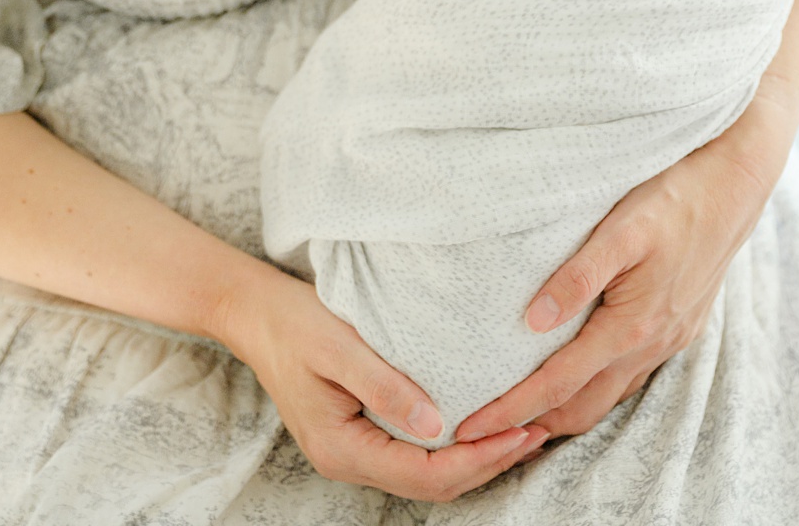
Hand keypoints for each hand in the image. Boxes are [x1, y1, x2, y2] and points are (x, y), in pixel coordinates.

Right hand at [214, 264, 548, 500]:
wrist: (259, 314)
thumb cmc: (298, 325)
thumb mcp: (341, 349)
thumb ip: (386, 387)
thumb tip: (436, 425)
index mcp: (342, 449)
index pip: (424, 473)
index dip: (478, 458)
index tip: (522, 431)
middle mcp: (350, 459)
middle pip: (433, 483)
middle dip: (488, 463)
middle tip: (539, 431)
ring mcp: (357, 450)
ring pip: (429, 475)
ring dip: (478, 458)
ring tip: (526, 430)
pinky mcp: (366, 432)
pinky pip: (419, 454)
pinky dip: (458, 446)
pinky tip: (488, 421)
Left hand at [453, 124, 781, 442]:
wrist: (737, 184)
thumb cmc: (676, 196)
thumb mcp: (622, 227)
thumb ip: (578, 275)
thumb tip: (533, 320)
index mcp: (632, 325)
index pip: (557, 385)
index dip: (509, 410)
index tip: (467, 428)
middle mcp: (652, 343)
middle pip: (582, 408)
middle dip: (532, 426)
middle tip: (483, 430)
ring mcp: (670, 339)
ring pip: (609, 398)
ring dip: (565, 411)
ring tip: (523, 410)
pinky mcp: (681, 328)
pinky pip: (631, 378)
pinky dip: (596, 389)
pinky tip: (580, 375)